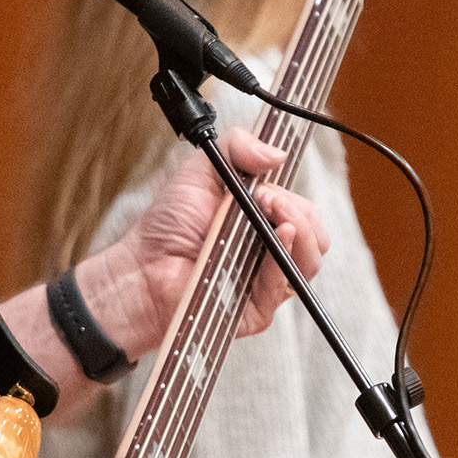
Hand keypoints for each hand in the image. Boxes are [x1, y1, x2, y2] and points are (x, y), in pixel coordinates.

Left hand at [82, 127, 327, 348]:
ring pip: (309, 262)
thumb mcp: (201, 171)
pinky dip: (280, 265)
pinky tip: (273, 245)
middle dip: (299, 213)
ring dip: (297, 235)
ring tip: (271, 222)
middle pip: (315, 236)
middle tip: (267, 203)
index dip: (295, 200)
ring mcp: (266, 281)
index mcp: (261, 221)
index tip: (270, 190)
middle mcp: (268, 251)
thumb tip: (278, 153)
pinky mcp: (258, 310)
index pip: (303, 212)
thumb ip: (237, 147)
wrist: (143, 268)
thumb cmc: (167, 225)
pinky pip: (284, 288)